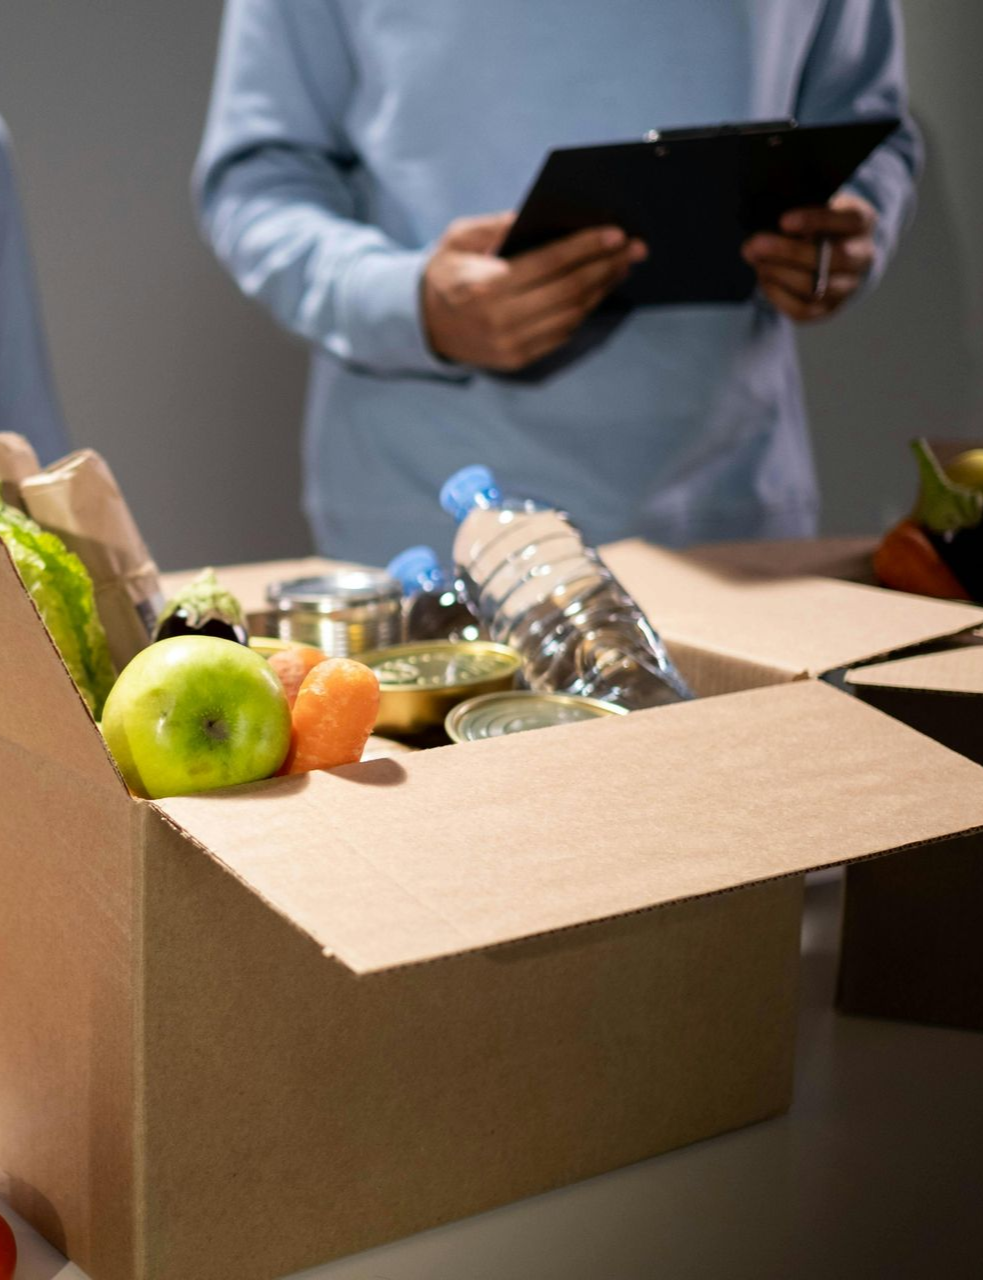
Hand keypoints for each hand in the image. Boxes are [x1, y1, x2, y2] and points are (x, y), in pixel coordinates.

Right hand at [422, 212, 646, 370]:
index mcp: (484, 287)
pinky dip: (585, 310)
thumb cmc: (447, 272)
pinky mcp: (518, 359)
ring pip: (571, 315)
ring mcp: (511, 345)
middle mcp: (500, 321)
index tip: (615, 233)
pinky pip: (562, 333)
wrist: (423, 323)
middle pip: (568, 291)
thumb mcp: (461, 238)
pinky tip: (599, 289)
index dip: (585, 248)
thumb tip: (550, 216)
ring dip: (601, 289)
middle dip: (605, 267)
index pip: (547, 264)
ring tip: (622, 266)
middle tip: (634, 248)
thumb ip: (501, 225)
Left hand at [741, 193, 877, 322]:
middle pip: (832, 259)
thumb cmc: (819, 220)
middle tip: (754, 245)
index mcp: (863, 222)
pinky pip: (802, 311)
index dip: (815, 221)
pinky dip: (777, 295)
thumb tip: (766, 233)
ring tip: (756, 261)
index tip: (783, 221)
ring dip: (778, 275)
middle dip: (788, 252)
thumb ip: (801, 215)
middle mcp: (863, 257)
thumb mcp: (817, 205)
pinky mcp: (830, 308)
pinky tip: (764, 279)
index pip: (848, 220)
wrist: (835, 248)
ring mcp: (849, 287)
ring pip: (815, 288)